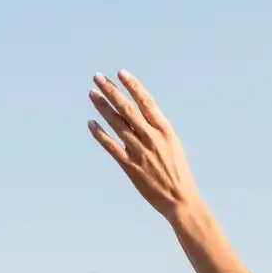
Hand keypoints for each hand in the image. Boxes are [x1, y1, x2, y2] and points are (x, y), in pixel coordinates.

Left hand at [87, 71, 200, 223]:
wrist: (180, 200)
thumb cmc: (178, 172)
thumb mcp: (174, 145)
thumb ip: (158, 129)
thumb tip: (142, 112)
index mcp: (165, 131)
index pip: (146, 102)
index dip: (133, 86)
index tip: (121, 73)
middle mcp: (152, 138)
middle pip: (128, 109)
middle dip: (112, 91)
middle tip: (98, 77)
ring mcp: (140, 152)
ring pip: (117, 124)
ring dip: (103, 107)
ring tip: (92, 93)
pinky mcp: (130, 166)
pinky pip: (111, 147)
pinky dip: (100, 134)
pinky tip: (91, 123)